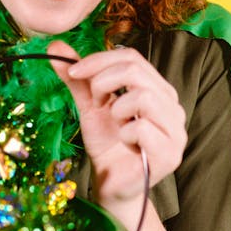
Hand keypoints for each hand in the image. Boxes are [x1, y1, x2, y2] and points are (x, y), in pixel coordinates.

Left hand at [48, 41, 187, 203]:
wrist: (110, 184)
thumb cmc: (106, 144)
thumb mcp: (89, 106)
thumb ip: (77, 79)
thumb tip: (55, 46)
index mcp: (158, 89)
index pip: (132, 57)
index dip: (100, 60)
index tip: (73, 71)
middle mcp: (172, 106)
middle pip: (136, 71)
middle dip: (103, 81)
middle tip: (93, 100)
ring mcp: (176, 130)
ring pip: (143, 97)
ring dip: (117, 111)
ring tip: (117, 126)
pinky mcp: (170, 153)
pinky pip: (142, 128)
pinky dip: (125, 135)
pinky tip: (127, 145)